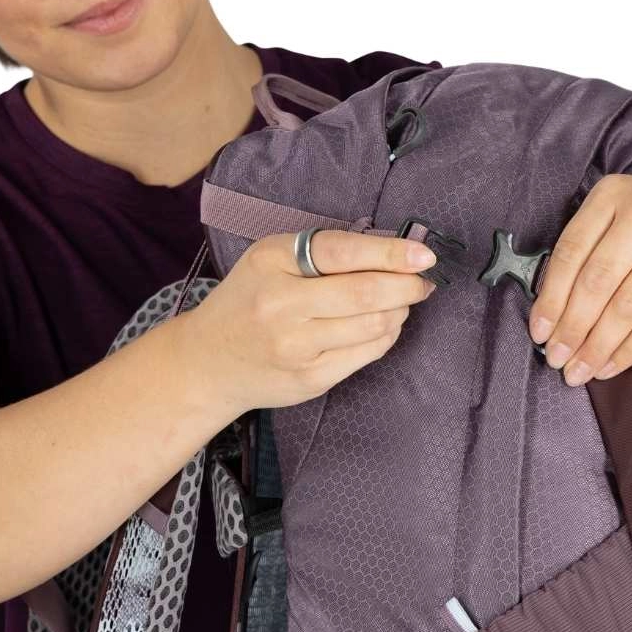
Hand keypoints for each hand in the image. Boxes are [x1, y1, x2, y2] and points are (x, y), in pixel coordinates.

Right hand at [187, 230, 436, 413]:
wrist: (208, 362)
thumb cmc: (249, 300)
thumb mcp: (270, 260)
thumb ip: (323, 253)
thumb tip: (394, 253)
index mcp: (271, 261)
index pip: (342, 252)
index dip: (391, 253)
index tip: (424, 255)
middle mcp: (280, 304)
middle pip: (365, 294)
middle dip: (406, 285)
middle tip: (423, 280)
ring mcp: (295, 347)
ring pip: (374, 326)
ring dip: (400, 310)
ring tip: (400, 301)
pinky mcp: (309, 379)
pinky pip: (367, 353)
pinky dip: (387, 335)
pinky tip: (383, 325)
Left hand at [528, 172, 631, 384]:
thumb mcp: (623, 212)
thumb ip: (588, 247)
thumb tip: (551, 311)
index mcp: (614, 194)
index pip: (570, 252)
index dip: (550, 297)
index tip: (538, 331)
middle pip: (596, 282)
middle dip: (571, 328)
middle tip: (555, 358)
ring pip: (626, 307)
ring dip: (597, 346)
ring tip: (578, 370)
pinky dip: (629, 350)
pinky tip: (610, 366)